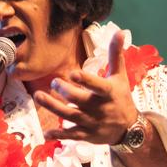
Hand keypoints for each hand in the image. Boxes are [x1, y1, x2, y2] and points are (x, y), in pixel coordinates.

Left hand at [33, 29, 137, 143]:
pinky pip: (71, 135)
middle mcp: (100, 108)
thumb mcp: (120, 76)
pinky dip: (58, 135)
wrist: (128, 128)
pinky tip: (45, 133)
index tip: (72, 73)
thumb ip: (116, 55)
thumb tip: (119, 31)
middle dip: (64, 91)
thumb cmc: (121, 98)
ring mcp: (92, 123)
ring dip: (53, 107)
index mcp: (108, 93)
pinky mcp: (86, 135)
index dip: (85, 80)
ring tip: (38, 96)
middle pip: (79, 100)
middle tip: (54, 82)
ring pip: (70, 115)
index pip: (97, 85)